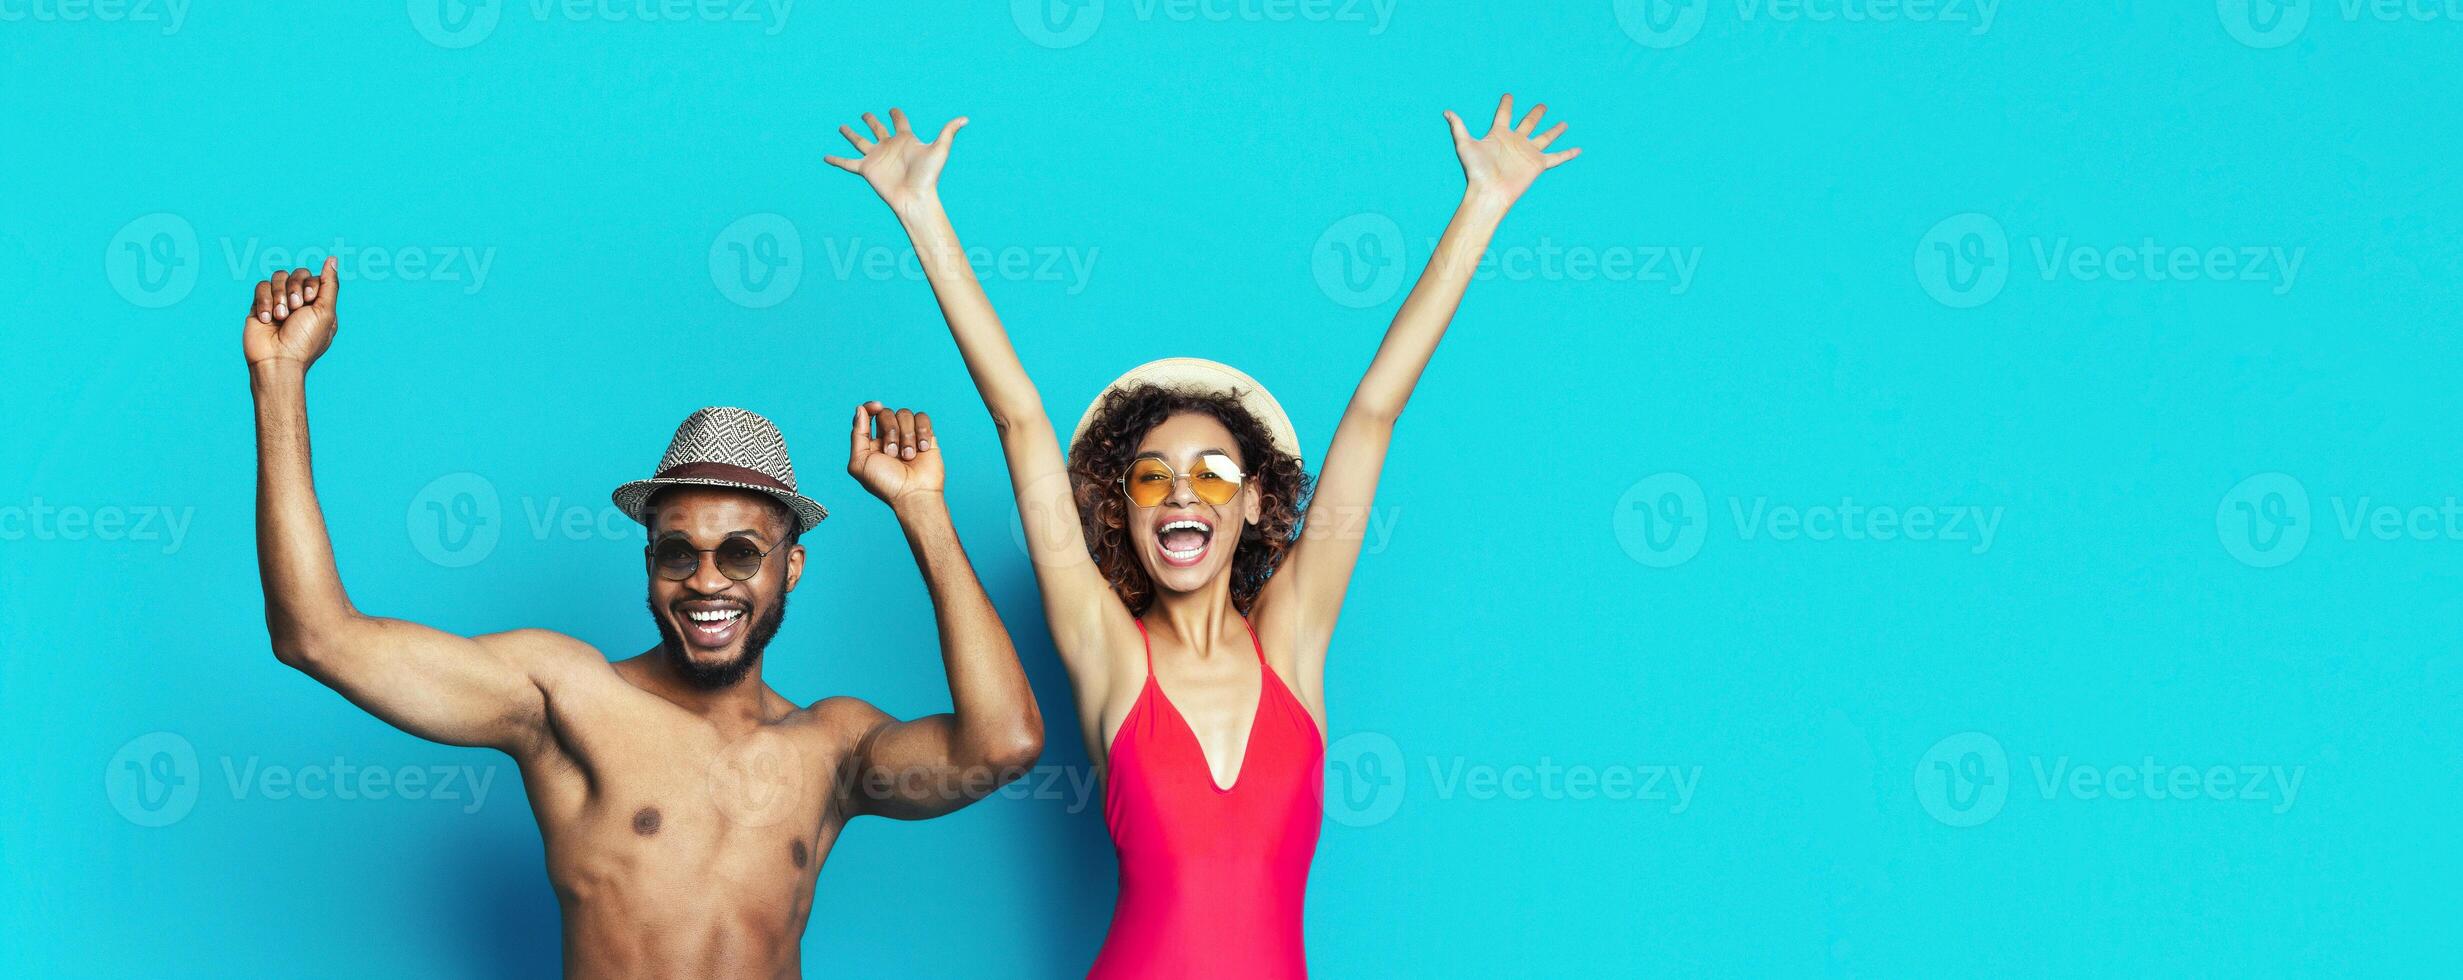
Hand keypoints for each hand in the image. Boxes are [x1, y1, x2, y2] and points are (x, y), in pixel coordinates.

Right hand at [243, 258, 339, 371]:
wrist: (277, 360)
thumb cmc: (305, 340)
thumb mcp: (325, 312)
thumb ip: (329, 284)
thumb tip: (332, 258)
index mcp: (318, 304)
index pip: (314, 277)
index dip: (311, 284)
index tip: (310, 300)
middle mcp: (299, 302)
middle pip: (297, 273)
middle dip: (295, 288)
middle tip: (295, 308)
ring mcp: (278, 302)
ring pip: (277, 277)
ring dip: (279, 295)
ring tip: (280, 317)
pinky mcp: (259, 305)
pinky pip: (260, 286)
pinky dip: (264, 301)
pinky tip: (266, 319)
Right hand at [823, 108, 967, 212]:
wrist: (915, 197)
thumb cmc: (928, 175)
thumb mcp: (939, 149)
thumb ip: (948, 132)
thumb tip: (966, 118)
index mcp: (905, 139)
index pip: (900, 121)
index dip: (896, 114)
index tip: (893, 109)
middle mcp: (889, 146)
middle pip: (877, 128)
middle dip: (872, 120)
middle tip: (865, 113)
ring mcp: (877, 157)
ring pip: (859, 141)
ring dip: (850, 134)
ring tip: (841, 126)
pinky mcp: (867, 169)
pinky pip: (847, 163)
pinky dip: (836, 160)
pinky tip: (825, 156)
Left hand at [848, 401, 944, 505]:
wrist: (914, 494)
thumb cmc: (886, 484)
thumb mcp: (860, 463)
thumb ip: (857, 435)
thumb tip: (860, 408)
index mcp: (872, 442)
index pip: (868, 414)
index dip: (870, 407)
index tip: (876, 407)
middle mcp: (890, 436)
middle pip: (886, 413)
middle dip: (890, 431)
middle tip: (893, 454)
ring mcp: (908, 435)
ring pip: (905, 414)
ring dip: (906, 435)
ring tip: (909, 456)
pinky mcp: (926, 436)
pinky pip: (922, 417)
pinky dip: (922, 431)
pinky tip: (922, 448)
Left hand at [1444, 94, 1580, 203]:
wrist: (1489, 191)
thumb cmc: (1476, 170)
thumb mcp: (1465, 145)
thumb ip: (1458, 127)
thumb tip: (1446, 112)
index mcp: (1499, 134)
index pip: (1504, 115)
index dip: (1506, 104)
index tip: (1509, 95)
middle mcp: (1515, 141)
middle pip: (1528, 123)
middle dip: (1535, 114)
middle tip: (1542, 105)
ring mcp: (1528, 152)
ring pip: (1545, 137)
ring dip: (1554, 130)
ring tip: (1564, 123)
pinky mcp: (1537, 164)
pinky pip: (1556, 157)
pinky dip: (1568, 153)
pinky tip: (1579, 149)